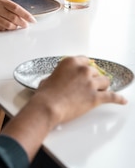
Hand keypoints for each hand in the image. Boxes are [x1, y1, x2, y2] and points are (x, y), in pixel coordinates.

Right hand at [0, 0, 35, 29]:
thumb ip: (8, 6)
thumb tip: (22, 15)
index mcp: (0, 0)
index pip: (17, 8)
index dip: (26, 15)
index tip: (32, 20)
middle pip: (14, 18)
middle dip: (22, 23)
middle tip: (26, 25)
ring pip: (8, 25)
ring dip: (15, 27)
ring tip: (17, 26)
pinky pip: (1, 29)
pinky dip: (6, 29)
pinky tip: (7, 27)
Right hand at [2, 56, 126, 160]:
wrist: (47, 107)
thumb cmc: (45, 95)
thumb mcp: (48, 79)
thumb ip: (58, 76)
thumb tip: (57, 80)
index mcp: (71, 62)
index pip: (86, 61)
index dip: (86, 68)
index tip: (87, 71)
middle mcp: (83, 70)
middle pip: (95, 72)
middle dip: (93, 79)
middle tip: (88, 86)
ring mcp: (91, 83)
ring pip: (105, 82)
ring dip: (102, 87)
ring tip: (99, 92)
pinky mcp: (96, 97)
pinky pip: (112, 96)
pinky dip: (118, 99)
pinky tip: (122, 100)